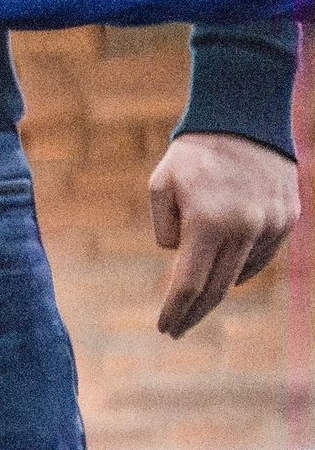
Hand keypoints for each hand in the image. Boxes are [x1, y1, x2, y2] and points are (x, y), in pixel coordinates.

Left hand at [148, 130, 299, 335]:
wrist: (245, 119)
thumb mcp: (161, 184)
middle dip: (194, 313)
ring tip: (196, 302)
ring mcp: (270, 228)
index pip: (189, 282)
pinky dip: (243, 268)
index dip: (176, 309)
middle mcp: (243, 231)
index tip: (164, 328)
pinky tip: (227, 276)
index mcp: (208, 224)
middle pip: (217, 288)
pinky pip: (262, 256)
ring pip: (241, 273)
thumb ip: (164, 226)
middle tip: (177, 329)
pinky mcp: (287, 221)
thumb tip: (177, 255)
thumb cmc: (194, 153)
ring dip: (218, 290)